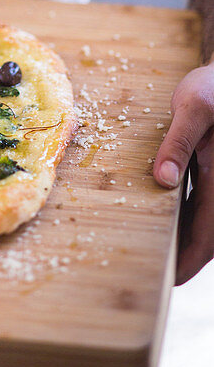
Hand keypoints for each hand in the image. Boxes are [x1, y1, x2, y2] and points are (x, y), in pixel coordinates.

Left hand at [154, 61, 213, 283]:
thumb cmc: (213, 87)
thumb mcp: (193, 107)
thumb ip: (178, 143)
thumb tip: (163, 179)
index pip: (209, 234)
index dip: (191, 260)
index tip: (171, 280)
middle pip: (210, 234)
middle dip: (187, 255)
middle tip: (158, 272)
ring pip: (208, 220)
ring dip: (189, 236)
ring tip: (160, 251)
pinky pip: (205, 202)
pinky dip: (190, 215)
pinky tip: (168, 215)